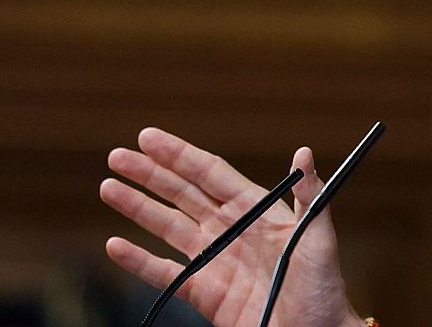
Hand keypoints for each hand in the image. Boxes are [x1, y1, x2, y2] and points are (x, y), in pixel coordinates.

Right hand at [100, 128, 360, 326]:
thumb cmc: (324, 286)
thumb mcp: (318, 237)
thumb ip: (309, 195)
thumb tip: (304, 152)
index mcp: (255, 210)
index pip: (209, 173)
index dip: (179, 154)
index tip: (149, 137)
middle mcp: (230, 230)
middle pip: (181, 194)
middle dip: (149, 174)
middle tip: (117, 156)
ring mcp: (215, 260)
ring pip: (167, 227)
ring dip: (138, 207)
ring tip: (108, 187)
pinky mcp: (204, 293)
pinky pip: (165, 273)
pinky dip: (139, 260)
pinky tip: (115, 245)